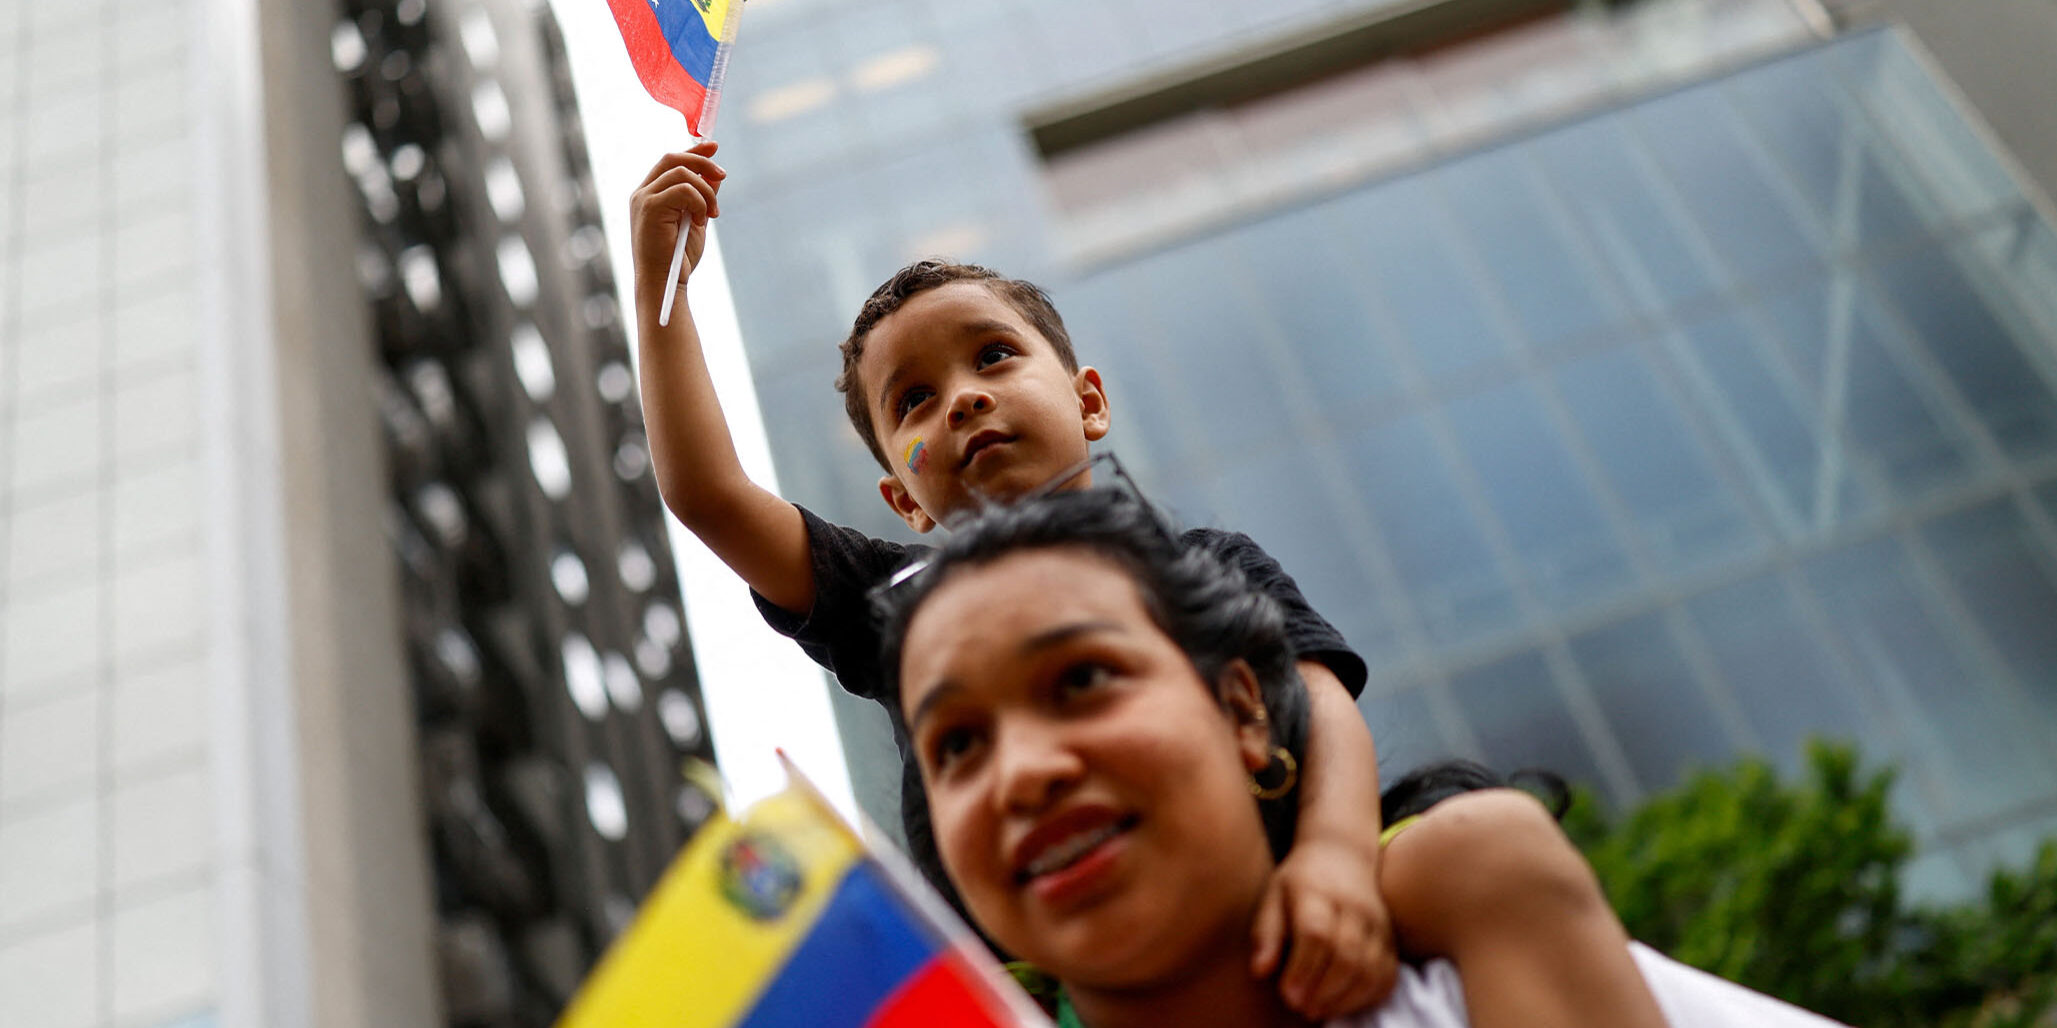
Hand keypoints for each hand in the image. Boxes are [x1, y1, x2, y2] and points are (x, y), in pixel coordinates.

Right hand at [629, 141, 725, 302]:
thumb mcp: (696, 221)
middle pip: (672, 158)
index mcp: (650, 195)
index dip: (693, 151)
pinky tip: (701, 221)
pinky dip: (700, 202)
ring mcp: (643, 199)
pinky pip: (684, 189)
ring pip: (682, 173)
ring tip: (712, 215)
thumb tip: (716, 174)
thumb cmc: (678, 259)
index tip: (714, 146)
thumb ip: (702, 197)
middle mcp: (642, 193)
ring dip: (706, 191)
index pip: (670, 162)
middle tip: (723, 176)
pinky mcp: (650, 207)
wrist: (665, 283)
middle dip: (702, 161)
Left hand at [1252, 833, 1397, 1019]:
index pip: (1316, 933)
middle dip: (1323, 989)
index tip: (1287, 994)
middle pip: (1347, 954)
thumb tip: (1260, 971)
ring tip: (1317, 1010)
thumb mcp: (1273, 895)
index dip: (1303, 969)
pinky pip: (1387, 974)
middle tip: (1300, 1007)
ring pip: (1370, 968)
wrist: (1341, 853)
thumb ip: (1267, 932)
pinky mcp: (1391, 938)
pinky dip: (1367, 997)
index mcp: (1318, 891)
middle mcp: (1354, 906)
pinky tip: (1342, 1004)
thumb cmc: (1299, 880)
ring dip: (1344, 998)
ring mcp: (1377, 922)